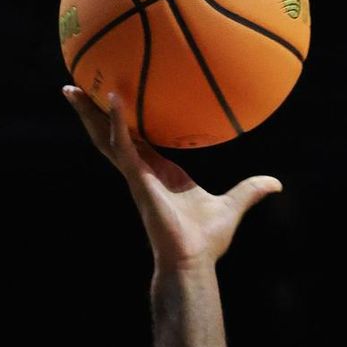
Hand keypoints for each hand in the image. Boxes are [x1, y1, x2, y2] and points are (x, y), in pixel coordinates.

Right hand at [64, 88, 279, 273]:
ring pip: (106, 137)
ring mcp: (137, 176)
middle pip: (111, 134)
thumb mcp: (233, 207)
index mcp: (160, 172)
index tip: (111, 97)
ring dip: (88, 112)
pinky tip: (110, 99)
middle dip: (91, 112)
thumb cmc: (207, 241)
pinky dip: (116, 123)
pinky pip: (123, 146)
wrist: (193, 261)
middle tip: (73, 86)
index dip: (123, 120)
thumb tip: (276, 184)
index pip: (136, 139)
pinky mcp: (138, 181)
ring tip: (70, 87)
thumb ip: (251, 191)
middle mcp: (143, 171)